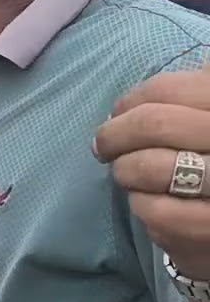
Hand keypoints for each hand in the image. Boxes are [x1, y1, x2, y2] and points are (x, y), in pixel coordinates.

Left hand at [93, 67, 209, 278]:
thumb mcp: (206, 116)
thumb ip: (186, 95)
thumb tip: (128, 105)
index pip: (166, 90)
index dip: (129, 102)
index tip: (118, 115)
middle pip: (153, 125)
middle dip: (114, 135)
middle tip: (103, 146)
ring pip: (149, 168)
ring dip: (126, 171)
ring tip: (130, 174)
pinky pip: (155, 211)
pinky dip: (143, 205)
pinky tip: (152, 202)